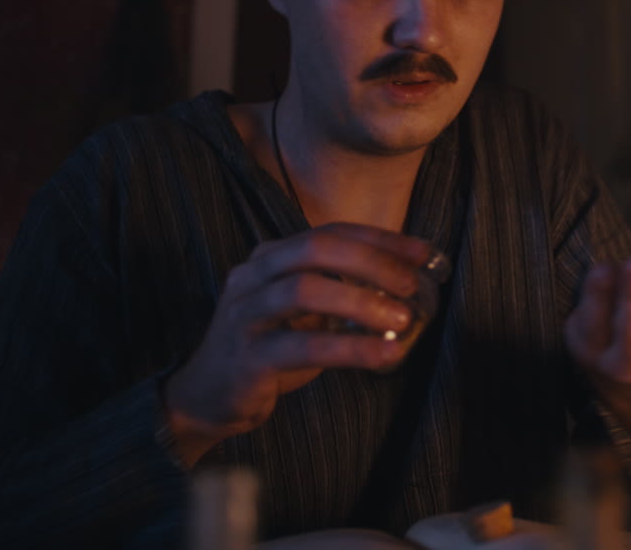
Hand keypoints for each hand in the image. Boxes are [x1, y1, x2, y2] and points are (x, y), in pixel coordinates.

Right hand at [164, 223, 433, 465]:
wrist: (207, 398)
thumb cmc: (267, 350)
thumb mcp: (305, 313)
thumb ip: (341, 292)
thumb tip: (406, 284)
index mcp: (270, 258)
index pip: (331, 232)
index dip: (381, 239)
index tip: (423, 253)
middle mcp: (254, 276)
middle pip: (316, 247)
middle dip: (371, 261)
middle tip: (411, 284)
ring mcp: (246, 314)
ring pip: (305, 289)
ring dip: (361, 300)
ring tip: (401, 319)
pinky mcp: (247, 356)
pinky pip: (303, 345)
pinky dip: (350, 348)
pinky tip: (385, 355)